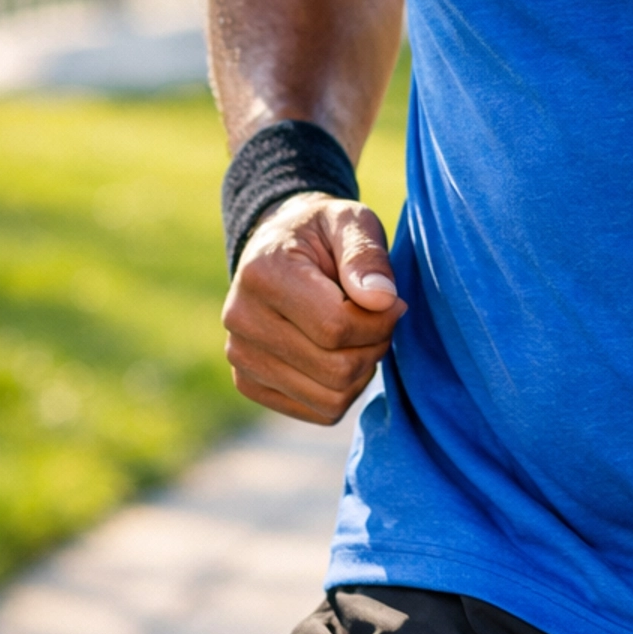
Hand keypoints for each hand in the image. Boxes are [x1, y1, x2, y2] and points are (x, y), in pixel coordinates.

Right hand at [221, 192, 406, 425]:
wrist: (279, 246)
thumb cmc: (322, 233)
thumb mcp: (350, 221)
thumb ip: (366, 255)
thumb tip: (382, 299)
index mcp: (262, 274)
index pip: (335, 326)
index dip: (379, 321)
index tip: (392, 300)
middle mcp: (240, 319)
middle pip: (334, 369)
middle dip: (374, 346)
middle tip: (383, 318)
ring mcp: (240, 357)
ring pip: (330, 398)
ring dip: (363, 371)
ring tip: (363, 334)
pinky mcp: (249, 383)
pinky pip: (318, 412)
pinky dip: (344, 391)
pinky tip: (342, 354)